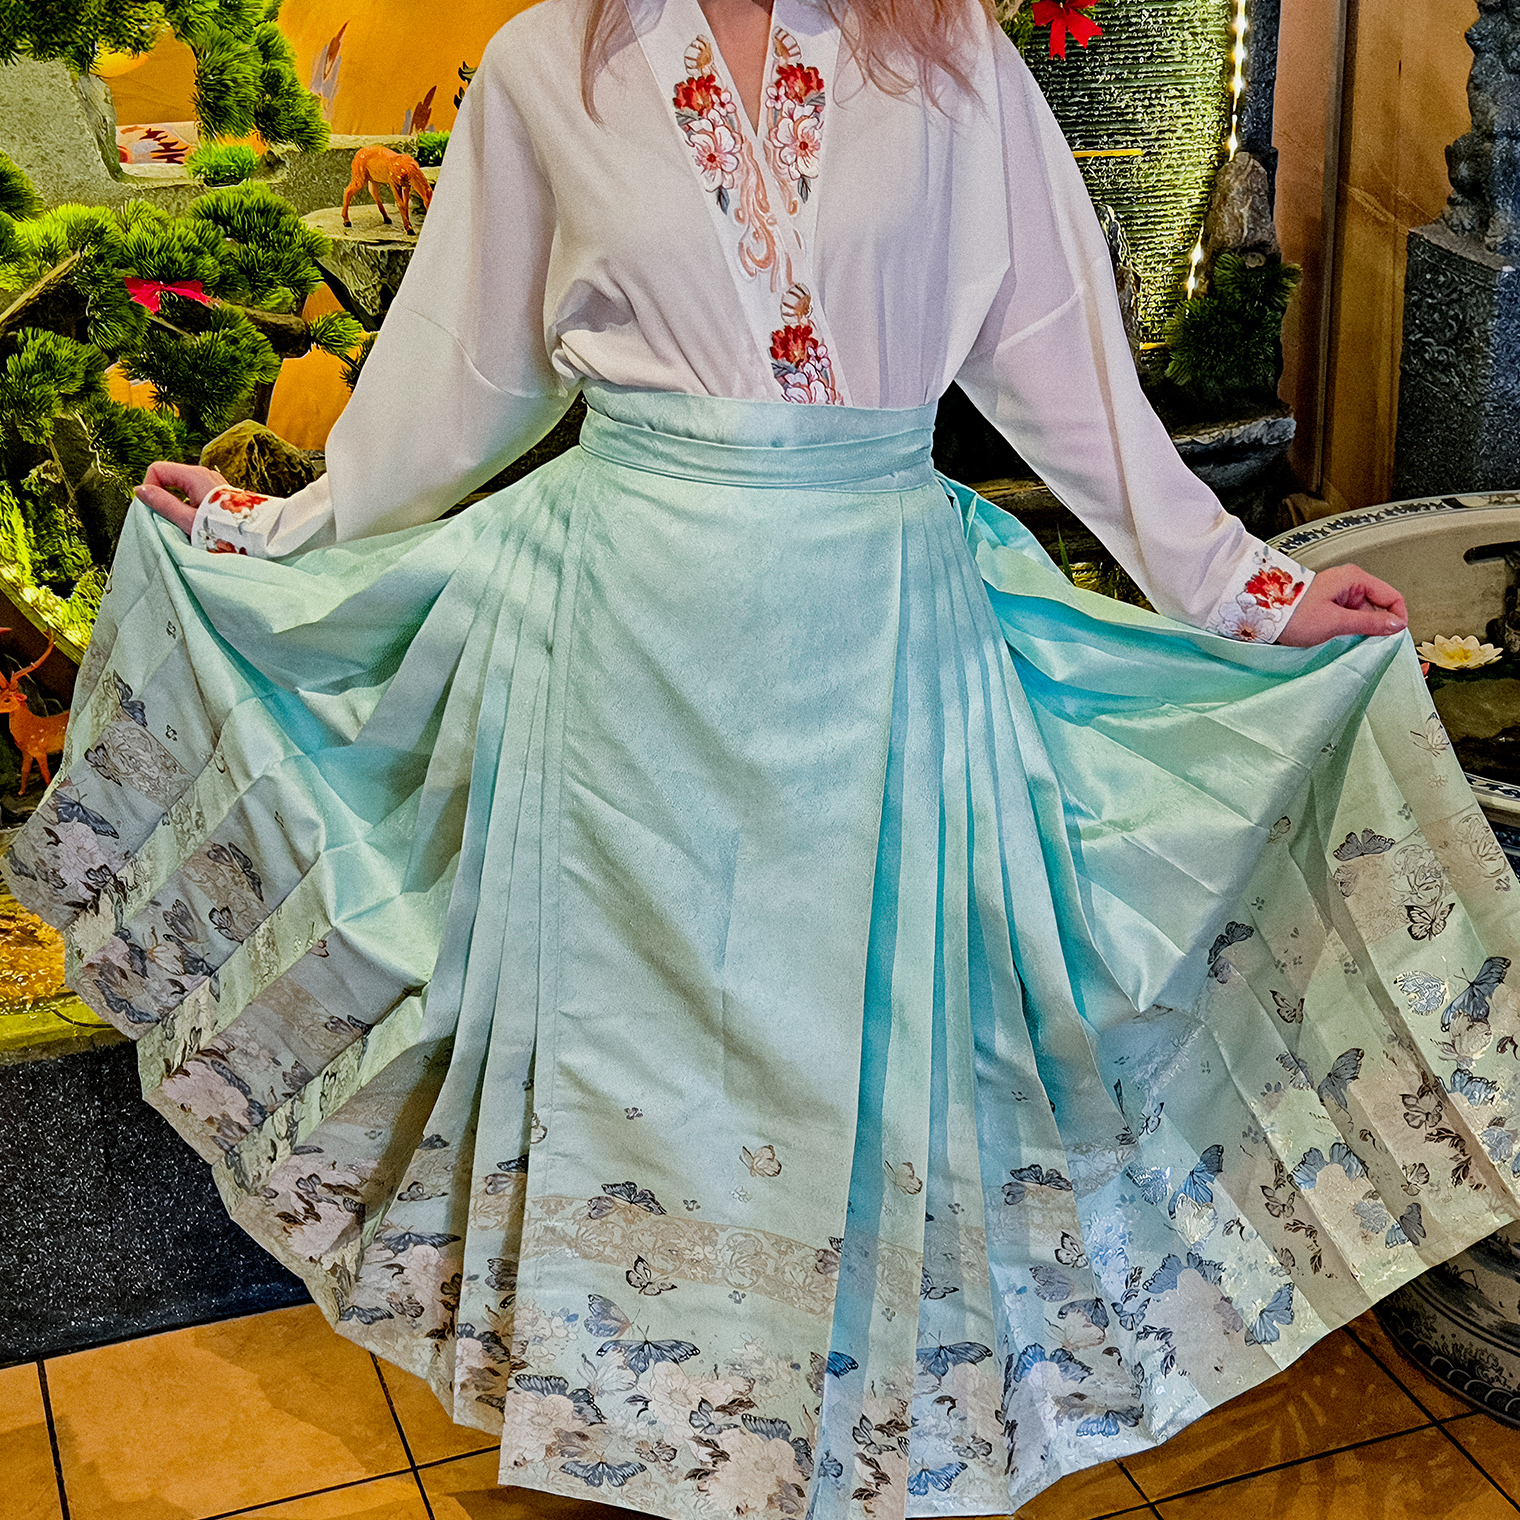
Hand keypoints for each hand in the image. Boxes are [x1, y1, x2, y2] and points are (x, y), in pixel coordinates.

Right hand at [133, 462, 227, 536]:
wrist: (258, 538)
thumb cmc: (225, 531)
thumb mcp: (188, 520)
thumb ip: (163, 504)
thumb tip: (140, 490)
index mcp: (195, 476)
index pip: (157, 469)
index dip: (150, 488)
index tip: (155, 510)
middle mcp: (204, 475)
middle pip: (168, 478)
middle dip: (162, 497)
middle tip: (169, 520)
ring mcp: (211, 483)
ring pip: (180, 488)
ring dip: (176, 505)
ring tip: (185, 524)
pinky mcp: (217, 494)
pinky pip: (193, 495)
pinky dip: (188, 507)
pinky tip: (197, 523)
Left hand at [1277, 563, 1407, 646]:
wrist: (1264, 616)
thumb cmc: (1294, 615)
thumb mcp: (1336, 621)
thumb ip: (1369, 623)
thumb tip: (1396, 625)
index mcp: (1354, 579)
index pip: (1392, 596)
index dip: (1397, 617)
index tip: (1395, 636)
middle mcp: (1349, 583)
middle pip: (1379, 606)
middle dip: (1378, 625)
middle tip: (1372, 644)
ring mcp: (1339, 594)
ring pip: (1364, 614)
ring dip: (1362, 629)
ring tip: (1351, 642)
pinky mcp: (1330, 605)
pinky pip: (1350, 617)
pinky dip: (1350, 629)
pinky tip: (1342, 639)